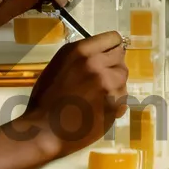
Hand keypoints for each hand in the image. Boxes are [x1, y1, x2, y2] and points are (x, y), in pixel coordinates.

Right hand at [12, 31, 127, 158]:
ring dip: (114, 84)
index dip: (110, 47)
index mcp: (80, 51)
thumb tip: (101, 53)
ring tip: (97, 95)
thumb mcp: (58, 66)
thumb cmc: (45, 98)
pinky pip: (122, 97)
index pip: (113, 38)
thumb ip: (81, 57)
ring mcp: (109, 86)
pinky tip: (98, 108)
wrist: (45, 130)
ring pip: (123, 78)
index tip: (107, 54)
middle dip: (112, 65)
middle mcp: (97, 65)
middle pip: (120, 57)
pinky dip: (114, 101)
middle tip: (99, 78)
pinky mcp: (116, 105)